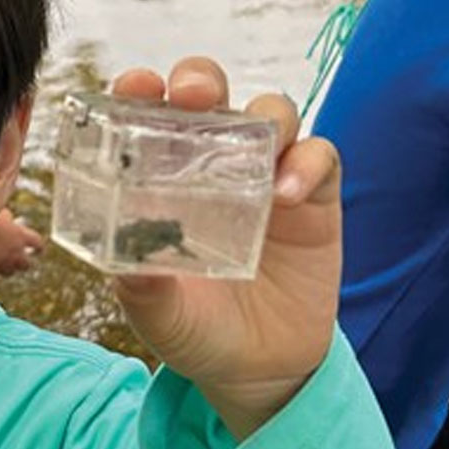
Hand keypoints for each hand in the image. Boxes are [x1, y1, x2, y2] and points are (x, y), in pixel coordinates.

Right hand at [0, 209, 44, 276]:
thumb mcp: (1, 213)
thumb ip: (8, 218)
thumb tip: (9, 219)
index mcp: (21, 235)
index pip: (38, 244)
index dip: (38, 247)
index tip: (38, 250)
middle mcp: (15, 251)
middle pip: (27, 265)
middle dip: (25, 263)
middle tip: (22, 262)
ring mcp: (3, 262)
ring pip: (10, 272)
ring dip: (8, 268)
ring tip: (3, 263)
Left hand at [110, 57, 341, 439]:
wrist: (256, 369)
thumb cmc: (194, 328)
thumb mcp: (158, 314)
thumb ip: (143, 289)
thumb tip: (128, 266)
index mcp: (162, 176)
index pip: (149, 114)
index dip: (141, 90)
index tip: (134, 86)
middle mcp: (213, 163)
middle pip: (211, 93)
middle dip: (201, 79)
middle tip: (192, 94)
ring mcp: (267, 173)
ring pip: (272, 112)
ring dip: (265, 115)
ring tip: (255, 152)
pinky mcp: (315, 197)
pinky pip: (321, 156)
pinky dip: (307, 162)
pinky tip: (287, 193)